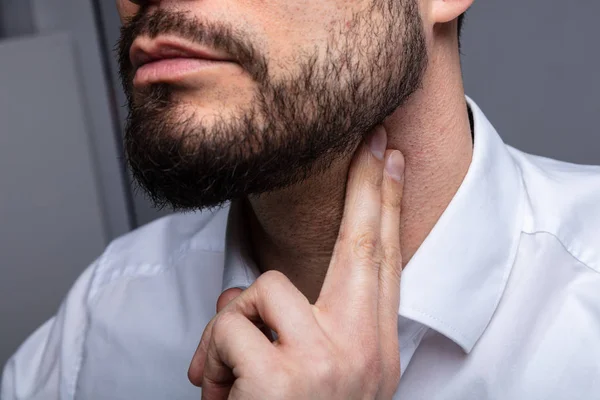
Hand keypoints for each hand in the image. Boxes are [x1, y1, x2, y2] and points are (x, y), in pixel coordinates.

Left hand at [188, 125, 405, 398]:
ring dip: (233, 326)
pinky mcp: (282, 377)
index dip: (385, 205)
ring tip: (233, 375)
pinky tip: (220, 396)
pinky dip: (208, 359)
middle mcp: (363, 354)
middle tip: (373, 140)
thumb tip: (257, 295)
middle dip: (368, 185)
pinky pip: (227, 327)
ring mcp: (326, 365)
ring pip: (261, 289)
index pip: (384, 265)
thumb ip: (308, 333)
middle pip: (363, 246)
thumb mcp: (320, 383)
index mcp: (373, 353)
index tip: (388, 157)